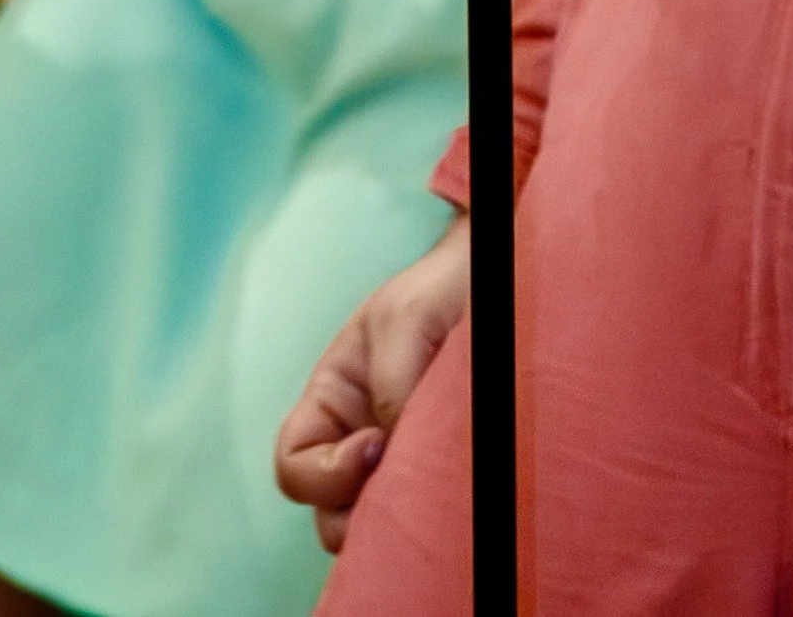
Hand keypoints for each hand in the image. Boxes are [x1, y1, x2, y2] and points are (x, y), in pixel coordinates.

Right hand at [274, 219, 469, 552]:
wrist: (499, 272)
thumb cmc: (442, 286)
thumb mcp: (405, 318)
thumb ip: (390, 382)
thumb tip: (390, 453)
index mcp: (333, 400)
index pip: (294, 463)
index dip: (321, 473)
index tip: (373, 445)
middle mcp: (357, 437)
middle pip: (329, 510)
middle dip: (355, 513)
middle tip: (404, 485)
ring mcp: (399, 456)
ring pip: (373, 520)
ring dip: (393, 516)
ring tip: (433, 488)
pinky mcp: (439, 468)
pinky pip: (420, 508)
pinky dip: (430, 510)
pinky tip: (455, 489)